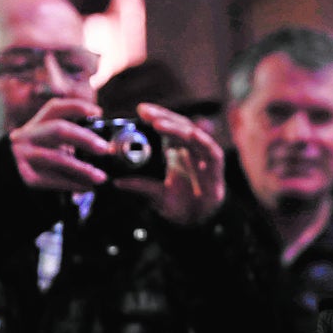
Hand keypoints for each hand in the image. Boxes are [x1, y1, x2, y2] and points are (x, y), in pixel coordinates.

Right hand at [9, 98, 111, 190]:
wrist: (8, 174)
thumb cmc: (40, 154)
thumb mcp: (48, 139)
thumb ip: (70, 135)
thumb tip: (104, 143)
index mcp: (36, 123)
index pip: (55, 108)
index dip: (77, 107)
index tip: (98, 113)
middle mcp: (28, 136)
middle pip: (58, 130)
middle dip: (85, 138)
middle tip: (105, 149)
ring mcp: (26, 156)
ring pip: (57, 159)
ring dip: (82, 168)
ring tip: (101, 177)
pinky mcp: (28, 177)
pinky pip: (54, 180)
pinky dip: (73, 184)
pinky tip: (87, 187)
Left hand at [114, 102, 225, 224]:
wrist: (198, 222)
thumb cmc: (179, 204)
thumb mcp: (156, 195)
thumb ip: (140, 186)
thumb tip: (116, 182)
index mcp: (176, 150)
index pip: (167, 127)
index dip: (156, 116)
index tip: (141, 111)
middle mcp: (190, 149)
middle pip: (178, 125)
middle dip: (162, 116)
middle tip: (146, 112)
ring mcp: (203, 156)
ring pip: (192, 134)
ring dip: (176, 127)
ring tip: (158, 123)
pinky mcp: (215, 167)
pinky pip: (211, 151)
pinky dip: (203, 141)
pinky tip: (192, 135)